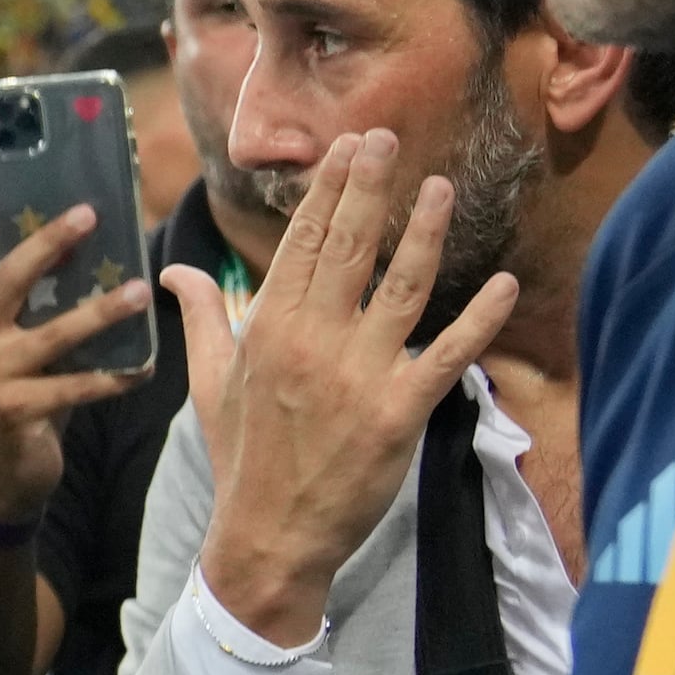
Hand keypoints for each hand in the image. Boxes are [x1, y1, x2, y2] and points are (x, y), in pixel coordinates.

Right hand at [0, 199, 148, 524]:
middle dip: (48, 241)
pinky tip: (143, 369)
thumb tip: (86, 254)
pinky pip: (75, 388)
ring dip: (102, 311)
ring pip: (53, 333)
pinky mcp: (14, 411)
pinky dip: (113, 378)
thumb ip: (26, 309)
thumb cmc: (12, 399)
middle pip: (5, 277)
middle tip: (90, 215)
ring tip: (140, 292)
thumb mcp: (5, 348)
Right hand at [178, 127, 515, 651]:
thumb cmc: (243, 458)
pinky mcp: (398, 412)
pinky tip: (501, 284)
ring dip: (424, 232)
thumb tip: (173, 274)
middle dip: (369, 187)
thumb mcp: (210, 384)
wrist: (269, 537)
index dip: (328, 191)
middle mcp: (312, 342)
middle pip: (349, 248)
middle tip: (388, 137)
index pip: (302, 243)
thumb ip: (203, 319)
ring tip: (438, 187)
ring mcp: (357, 375)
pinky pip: (445, 355)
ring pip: (401, 287)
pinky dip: (478, 320)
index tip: (346, 148)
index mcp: (268, 329)